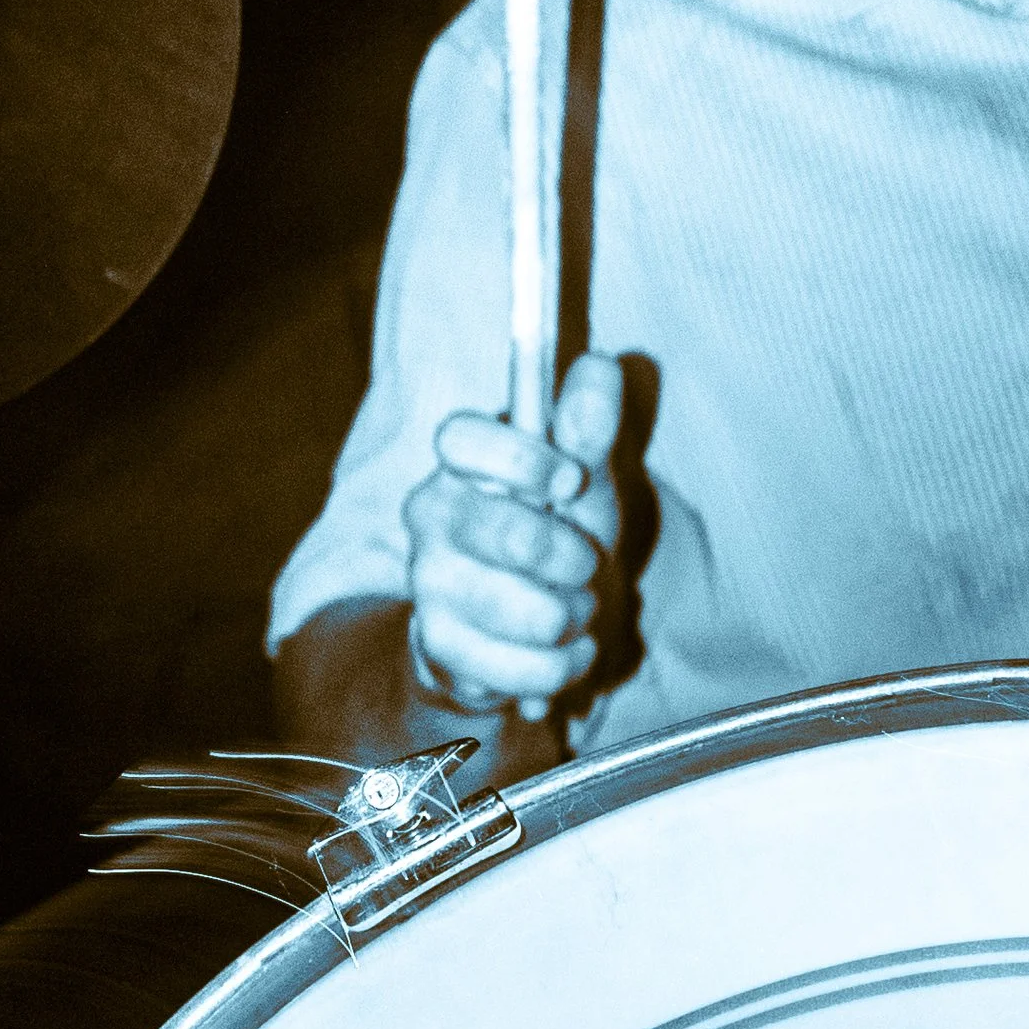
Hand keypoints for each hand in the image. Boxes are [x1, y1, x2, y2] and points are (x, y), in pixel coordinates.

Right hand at [401, 352, 624, 720]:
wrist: (516, 626)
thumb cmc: (550, 534)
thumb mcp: (579, 479)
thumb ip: (588, 426)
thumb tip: (600, 364)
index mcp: (462, 462)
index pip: (459, 438)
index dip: (519, 458)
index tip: (570, 478)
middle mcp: (431, 515)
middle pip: (500, 530)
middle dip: (567, 556)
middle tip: (585, 562)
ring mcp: (428, 581)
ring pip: (512, 606)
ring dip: (567, 614)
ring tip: (574, 610)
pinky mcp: (437, 644)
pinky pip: (512, 664)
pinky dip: (558, 665)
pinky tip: (566, 651)